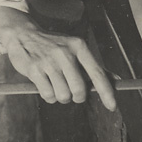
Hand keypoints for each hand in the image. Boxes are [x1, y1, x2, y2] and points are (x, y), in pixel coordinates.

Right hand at [0, 6, 115, 108]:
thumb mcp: (76, 49)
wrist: (23, 34)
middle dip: (77, 97)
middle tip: (71, 92)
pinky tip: (45, 85)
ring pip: (63, 95)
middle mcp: (65, 53)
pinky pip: (48, 95)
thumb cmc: (55, 46)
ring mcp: (49, 61)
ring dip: (61, 97)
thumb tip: (117, 80)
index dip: (107, 92)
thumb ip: (95, 66)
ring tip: (56, 85)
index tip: (113, 106)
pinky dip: (49, 97)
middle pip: (79, 90)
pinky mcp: (34, 69)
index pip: (97, 74)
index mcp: (79, 47)